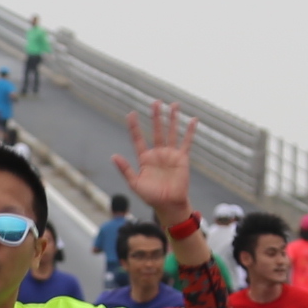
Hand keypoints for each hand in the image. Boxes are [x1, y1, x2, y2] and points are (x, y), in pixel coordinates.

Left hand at [115, 101, 198, 218]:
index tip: (131, 114)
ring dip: (172, 119)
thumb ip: (125, 169)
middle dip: (156, 116)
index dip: (134, 126)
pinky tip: (193, 120)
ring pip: (171, 132)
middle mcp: (158, 153)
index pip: (138, 138)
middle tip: (155, 102)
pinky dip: (190, 131)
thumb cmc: (151, 197)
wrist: (169, 205)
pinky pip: (186, 142)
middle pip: (157, 130)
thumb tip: (114, 156)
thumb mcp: (135, 183)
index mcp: (145, 158)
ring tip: (173, 104)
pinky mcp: (182, 158)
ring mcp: (170, 154)